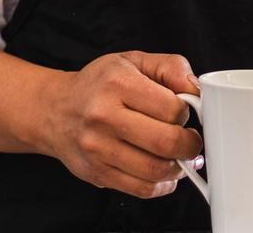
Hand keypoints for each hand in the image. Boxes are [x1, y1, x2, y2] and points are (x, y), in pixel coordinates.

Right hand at [41, 51, 202, 197]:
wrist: (55, 110)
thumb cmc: (100, 84)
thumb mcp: (135, 61)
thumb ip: (171, 68)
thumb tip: (197, 89)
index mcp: (117, 84)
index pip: (172, 108)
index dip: (188, 113)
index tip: (185, 113)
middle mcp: (103, 117)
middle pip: (166, 142)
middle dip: (190, 144)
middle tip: (191, 140)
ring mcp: (97, 149)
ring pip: (155, 171)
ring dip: (178, 167)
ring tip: (178, 155)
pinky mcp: (96, 173)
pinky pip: (141, 190)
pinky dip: (161, 185)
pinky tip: (163, 172)